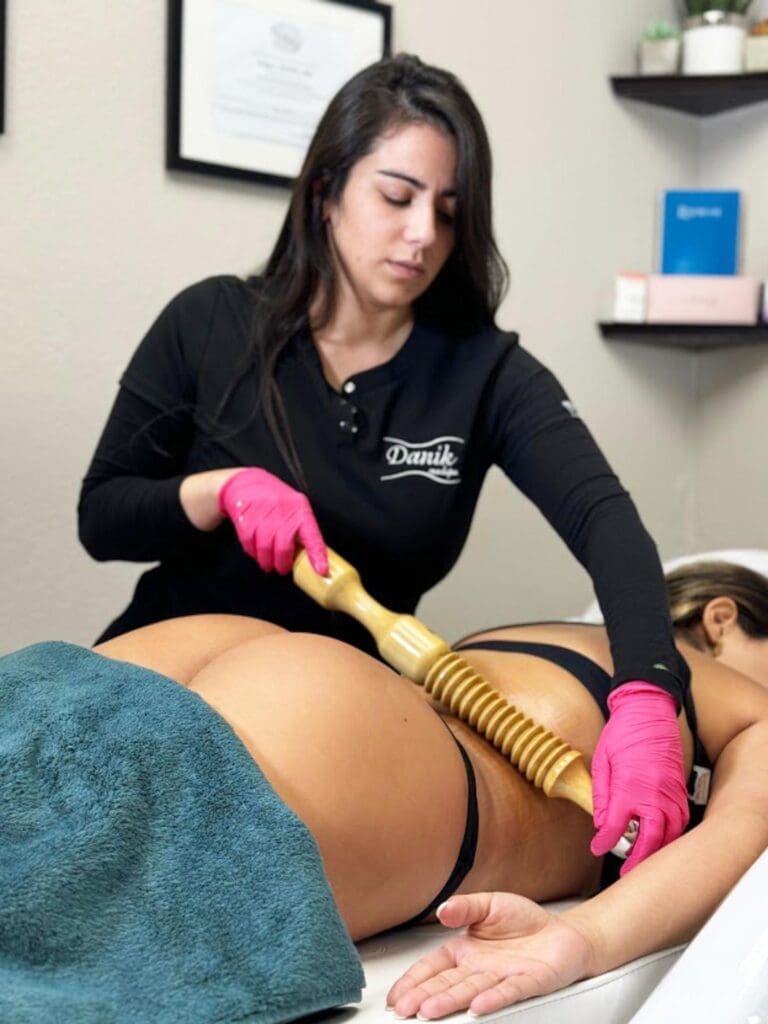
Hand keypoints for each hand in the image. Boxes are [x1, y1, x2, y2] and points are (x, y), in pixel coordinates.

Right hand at [218, 468, 327, 575]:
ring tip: (268, 564)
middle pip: (283, 545)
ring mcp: (262, 511)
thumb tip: (312, 558)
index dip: (317, 554)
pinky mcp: (245, 514)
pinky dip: (252, 552)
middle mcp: (283, 508)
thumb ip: (301, 530)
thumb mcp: (294, 509)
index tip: (321, 570)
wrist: (247, 482)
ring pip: (265, 546)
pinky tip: (256, 552)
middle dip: (283, 563)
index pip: (311, 534)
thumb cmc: (276, 501)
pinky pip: (249, 541)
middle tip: (282, 569)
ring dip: (266, 561)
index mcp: (300, 508)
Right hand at [386, 893, 592, 1019]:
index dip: (414, 981)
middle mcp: (480, 970)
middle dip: (424, 997)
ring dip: (450, 1002)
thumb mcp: (490, 904)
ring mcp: (502, 978)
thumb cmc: (525, 922)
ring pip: (470, 991)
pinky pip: (508, 992)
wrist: (563, 933)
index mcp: (466, 952)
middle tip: (405, 1011)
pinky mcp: (528, 982)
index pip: (433, 968)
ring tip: (429, 1012)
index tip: (397, 996)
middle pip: (447, 984)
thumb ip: (465, 907)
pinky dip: (492, 1000)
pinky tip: (477, 1008)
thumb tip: (442, 909)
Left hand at [591, 681, 688, 874]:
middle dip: (637, 859)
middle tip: (625, 871)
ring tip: (644, 862)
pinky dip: (673, 834)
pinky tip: (663, 839)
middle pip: (650, 838)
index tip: (597, 848)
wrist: (648, 710)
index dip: (605, 842)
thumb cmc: (623, 732)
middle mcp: (653, 793)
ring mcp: (670, 792)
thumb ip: (601, 794)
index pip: (616, 826)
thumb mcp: (602, 760)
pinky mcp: (680, 788)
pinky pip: (681, 819)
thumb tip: (600, 822)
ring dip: (658, 850)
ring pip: (671, 833)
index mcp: (629, 786)